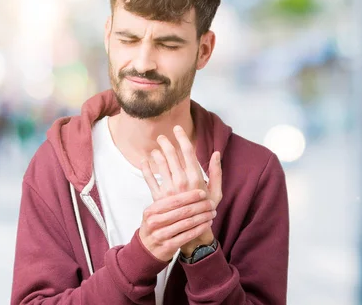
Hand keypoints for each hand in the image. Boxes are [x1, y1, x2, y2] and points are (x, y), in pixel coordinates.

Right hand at [137, 186, 215, 261]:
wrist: (147, 249)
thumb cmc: (155, 226)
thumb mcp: (154, 211)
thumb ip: (167, 199)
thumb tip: (185, 181)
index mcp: (152, 210)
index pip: (174, 200)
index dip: (191, 196)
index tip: (203, 193)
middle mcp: (154, 222)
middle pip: (183, 211)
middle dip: (201, 206)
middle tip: (211, 203)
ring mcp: (161, 235)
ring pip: (187, 223)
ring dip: (203, 217)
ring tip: (212, 212)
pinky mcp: (168, 246)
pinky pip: (188, 235)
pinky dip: (200, 228)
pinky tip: (207, 223)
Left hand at [141, 125, 222, 258]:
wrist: (192, 232)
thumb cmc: (206, 210)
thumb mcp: (217, 192)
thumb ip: (216, 172)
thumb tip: (216, 153)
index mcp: (196, 178)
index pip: (188, 152)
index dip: (182, 138)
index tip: (177, 129)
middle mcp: (182, 182)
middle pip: (171, 156)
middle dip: (166, 143)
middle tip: (161, 136)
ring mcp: (169, 190)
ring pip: (160, 166)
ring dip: (156, 154)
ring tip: (154, 148)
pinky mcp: (159, 198)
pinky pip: (150, 180)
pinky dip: (146, 169)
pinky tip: (144, 161)